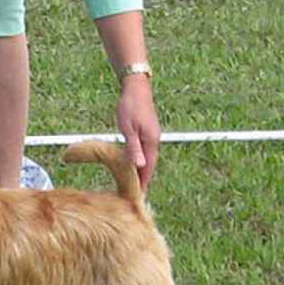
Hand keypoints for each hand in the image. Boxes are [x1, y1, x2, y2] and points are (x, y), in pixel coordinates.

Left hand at [117, 75, 160, 191]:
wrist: (136, 88)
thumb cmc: (129, 106)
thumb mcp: (128, 129)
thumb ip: (133, 148)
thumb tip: (139, 167)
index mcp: (151, 142)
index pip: (149, 168)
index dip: (144, 182)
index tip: (139, 196)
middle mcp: (155, 141)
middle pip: (150, 165)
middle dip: (144, 180)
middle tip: (136, 195)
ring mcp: (153, 136)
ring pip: (148, 158)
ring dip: (142, 171)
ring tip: (135, 184)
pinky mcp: (149, 132)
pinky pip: (146, 151)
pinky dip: (141, 161)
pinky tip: (135, 165)